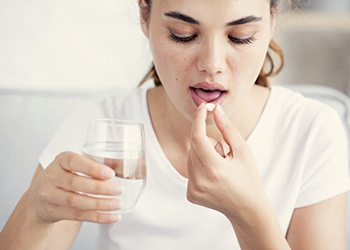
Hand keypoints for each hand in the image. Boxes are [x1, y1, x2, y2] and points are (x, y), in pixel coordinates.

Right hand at [25, 152, 122, 223]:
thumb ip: (94, 165)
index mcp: (60, 160)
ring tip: (117, 204)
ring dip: (100, 204)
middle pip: (76, 183)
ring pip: (76, 202)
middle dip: (100, 188)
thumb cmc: (65, 176)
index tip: (110, 174)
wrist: (39, 197)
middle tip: (119, 190)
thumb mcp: (74, 165)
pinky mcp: (55, 212)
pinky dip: (98, 217)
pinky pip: (78, 216)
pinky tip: (113, 216)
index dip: (93, 168)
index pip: (74, 162)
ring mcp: (50, 196)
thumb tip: (120, 166)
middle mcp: (52, 176)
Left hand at [186, 104, 266, 219]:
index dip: (198, 119)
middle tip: (224, 152)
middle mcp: (199, 180)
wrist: (247, 209)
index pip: (197, 137)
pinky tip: (215, 177)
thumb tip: (215, 110)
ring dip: (203, 154)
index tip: (203, 107)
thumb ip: (228, 129)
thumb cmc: (249, 178)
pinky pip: (190, 169)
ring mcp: (193, 189)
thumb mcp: (243, 151)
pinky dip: (200, 166)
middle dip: (206, 140)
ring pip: (190, 157)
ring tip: (221, 167)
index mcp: (214, 169)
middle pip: (193, 146)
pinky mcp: (190, 194)